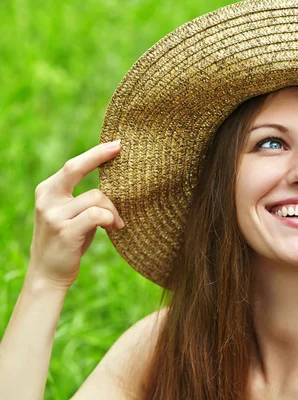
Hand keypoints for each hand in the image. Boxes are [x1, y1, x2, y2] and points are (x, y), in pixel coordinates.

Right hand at [28, 140, 123, 290]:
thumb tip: (116, 181)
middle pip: (75, 168)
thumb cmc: (69, 241)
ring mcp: (53, 215)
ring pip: (96, 197)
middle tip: (120, 149)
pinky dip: (110, 219)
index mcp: (47, 191)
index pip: (73, 166)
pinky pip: (97, 214)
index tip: (116, 143)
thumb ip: (84, 198)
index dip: (95, 153)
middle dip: (99, 156)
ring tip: (116, 223)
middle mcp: (46, 199)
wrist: (48, 274)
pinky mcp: (64, 231)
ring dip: (113, 209)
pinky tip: (114, 228)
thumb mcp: (72, 214)